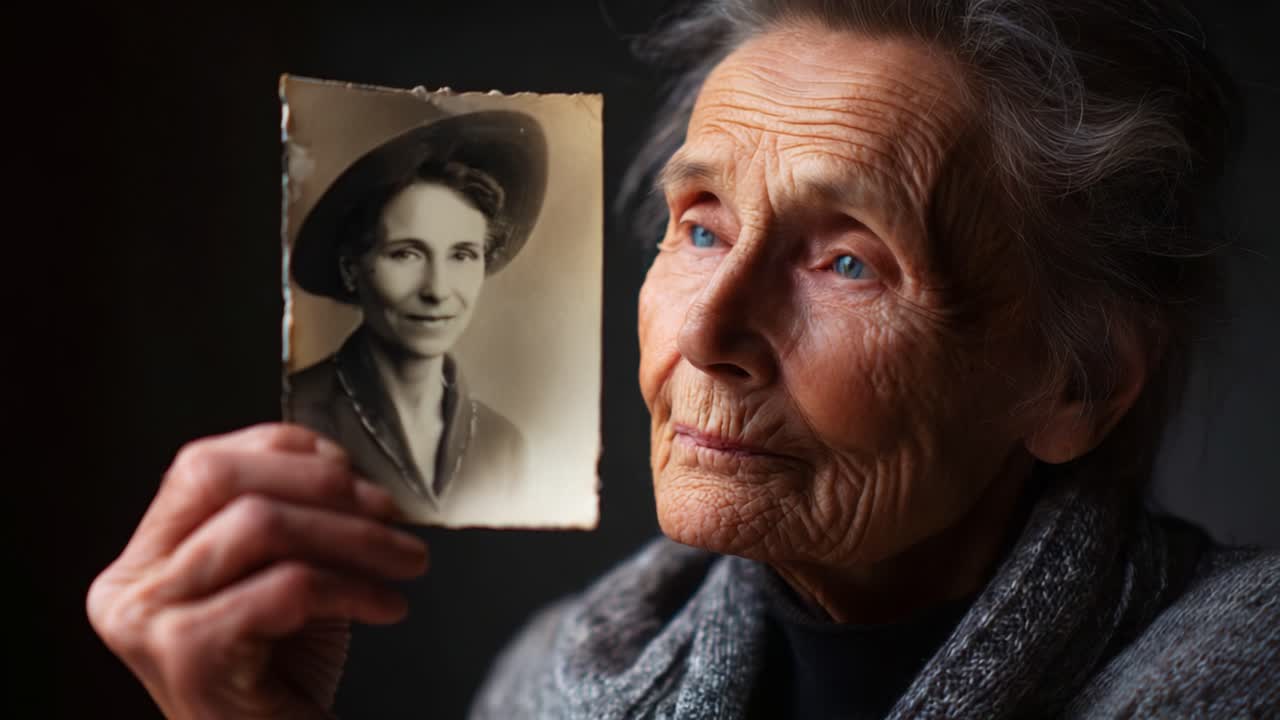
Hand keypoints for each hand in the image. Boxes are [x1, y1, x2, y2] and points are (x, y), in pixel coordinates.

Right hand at [87, 423, 427, 718]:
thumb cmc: (281, 671)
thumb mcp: (281, 574)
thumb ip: (292, 515)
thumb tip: (352, 466)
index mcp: (146, 554)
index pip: (203, 463)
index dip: (287, 453)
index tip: (355, 472)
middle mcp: (130, 584)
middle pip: (221, 480)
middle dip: (321, 485)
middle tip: (389, 513)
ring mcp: (150, 621)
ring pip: (260, 526)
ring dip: (355, 536)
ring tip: (407, 561)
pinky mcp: (189, 656)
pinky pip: (288, 587)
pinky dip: (353, 588)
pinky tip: (387, 606)